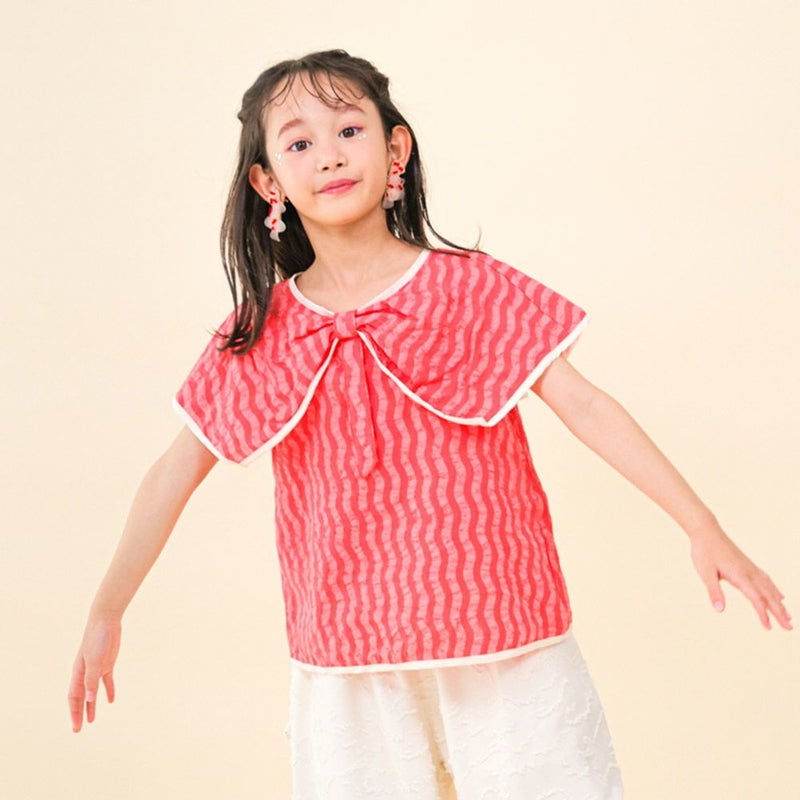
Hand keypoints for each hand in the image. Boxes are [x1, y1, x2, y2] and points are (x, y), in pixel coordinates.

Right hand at [68, 615, 121, 731]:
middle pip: (81, 698)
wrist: (106, 621)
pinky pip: (107, 681)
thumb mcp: (94, 661)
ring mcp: (97, 668)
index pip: (74, 698)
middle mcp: (85, 673)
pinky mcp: (108, 663)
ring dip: (92, 705)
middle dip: (80, 713)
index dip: (74, 713)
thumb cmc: (96, 639)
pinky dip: (108, 691)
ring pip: (93, 692)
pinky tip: (111, 701)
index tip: (76, 727)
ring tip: (92, 720)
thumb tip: (89, 700)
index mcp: (78, 673)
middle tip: (78, 729)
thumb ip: (91, 681)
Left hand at [689, 525, 791, 630]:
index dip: (763, 614)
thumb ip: (714, 592)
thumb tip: (720, 610)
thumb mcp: (705, 573)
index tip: (769, 628)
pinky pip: (765, 579)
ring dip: (779, 603)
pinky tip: (779, 595)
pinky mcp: (748, 564)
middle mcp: (749, 572)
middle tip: (789, 628)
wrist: (706, 531)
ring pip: (769, 587)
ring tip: (788, 616)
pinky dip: (774, 589)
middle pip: (768, 595)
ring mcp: (750, 567)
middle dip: (779, 612)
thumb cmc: (704, 552)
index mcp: (740, 575)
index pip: (756, 598)